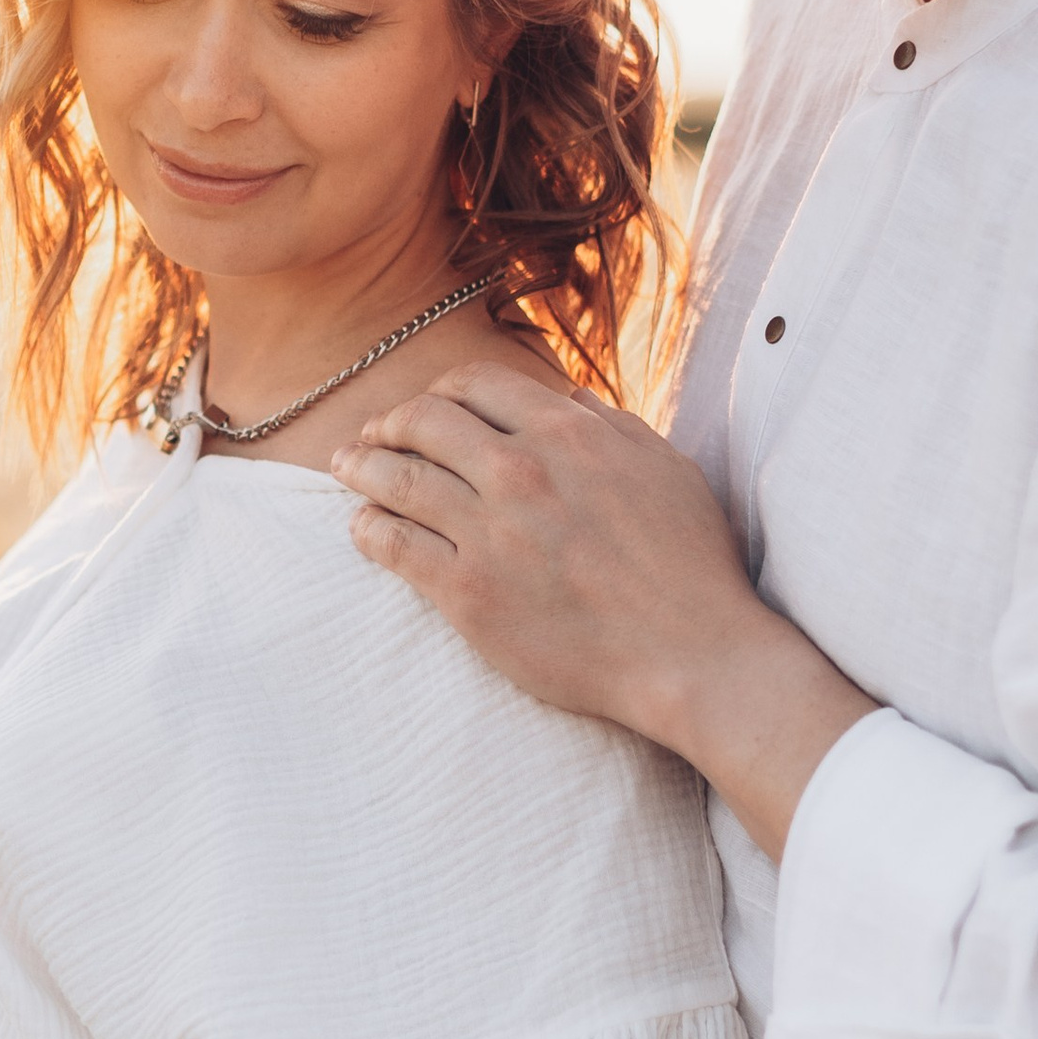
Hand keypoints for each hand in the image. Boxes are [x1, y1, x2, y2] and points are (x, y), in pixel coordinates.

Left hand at [333, 363, 876, 858]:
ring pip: (397, 477)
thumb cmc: (689, 564)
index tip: (430, 409)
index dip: (443, 392)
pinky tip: (363, 527)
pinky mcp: (468, 593)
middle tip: (374, 436)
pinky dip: (368, 528)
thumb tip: (567, 399)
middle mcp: (521, 471)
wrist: (690, 654)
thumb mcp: (666, 467)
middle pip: (423, 421)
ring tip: (347, 468)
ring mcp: (489, 532)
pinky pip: (394, 545)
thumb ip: (611, 425)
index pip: (476, 384)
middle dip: (391, 423)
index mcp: (568, 433)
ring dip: (361, 466)